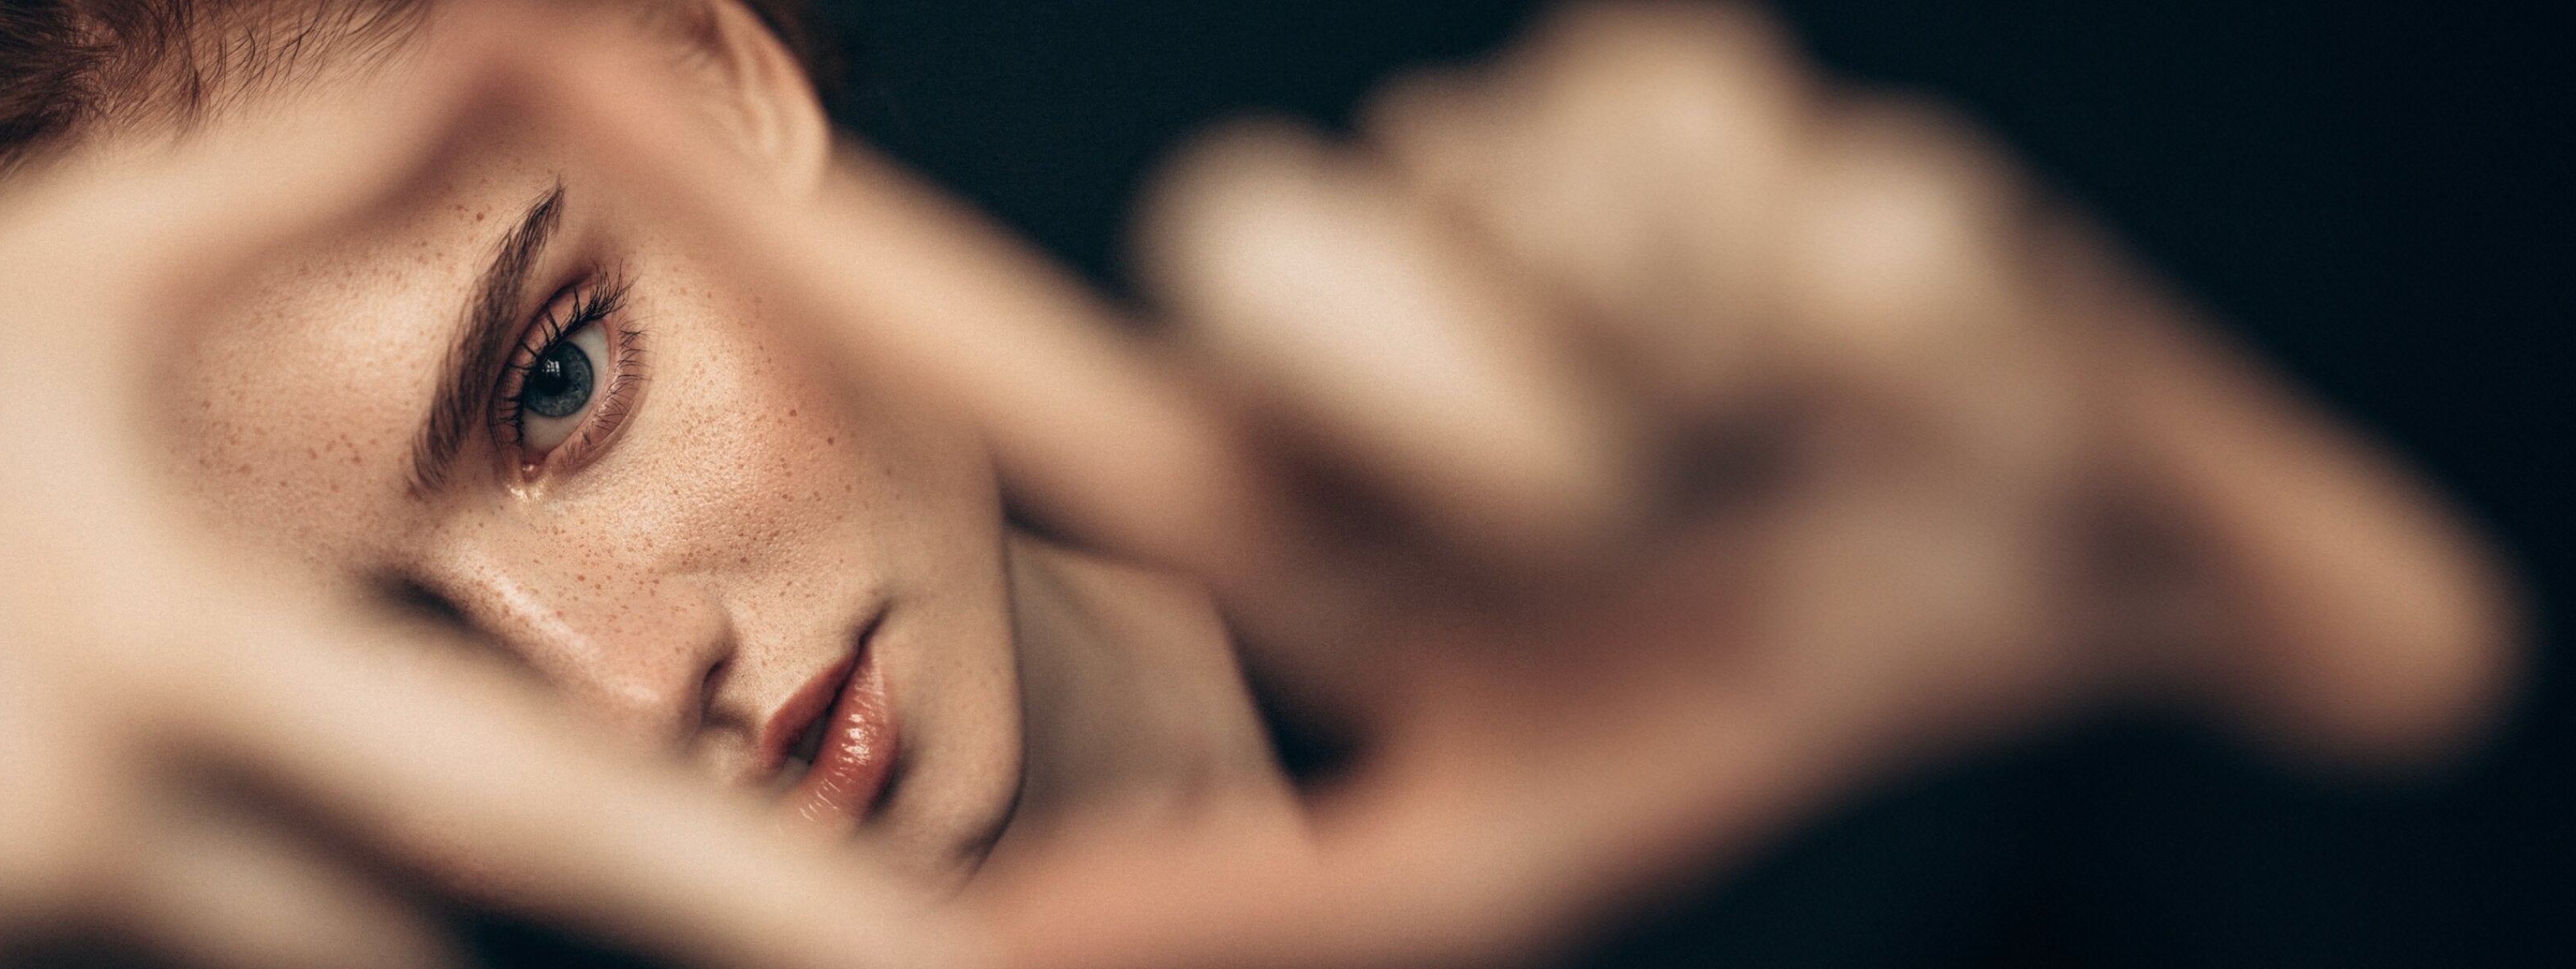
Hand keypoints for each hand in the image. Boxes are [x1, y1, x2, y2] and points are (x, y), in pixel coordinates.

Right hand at [0, 11, 948, 967]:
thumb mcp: (69, 274)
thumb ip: (304, 178)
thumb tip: (512, 34)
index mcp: (186, 651)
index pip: (532, 800)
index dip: (756, 893)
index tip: (946, 951)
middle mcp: (119, 823)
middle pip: (455, 936)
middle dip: (696, 949)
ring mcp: (46, 907)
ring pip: (347, 966)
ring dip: (441, 913)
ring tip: (592, 862)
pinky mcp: (7, 944)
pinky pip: (231, 963)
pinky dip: (307, 924)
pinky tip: (317, 854)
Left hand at [919, 4, 2521, 965]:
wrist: (2088, 558)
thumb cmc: (1796, 692)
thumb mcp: (1533, 840)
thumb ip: (1259, 913)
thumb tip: (983, 956)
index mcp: (1319, 512)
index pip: (1048, 378)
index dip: (845, 264)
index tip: (553, 94)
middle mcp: (1382, 329)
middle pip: (1270, 238)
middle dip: (1454, 375)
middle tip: (1630, 496)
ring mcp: (1519, 187)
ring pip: (1509, 175)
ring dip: (1681, 330)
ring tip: (1810, 413)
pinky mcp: (1666, 78)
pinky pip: (1675, 98)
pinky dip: (1802, 237)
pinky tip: (1870, 302)